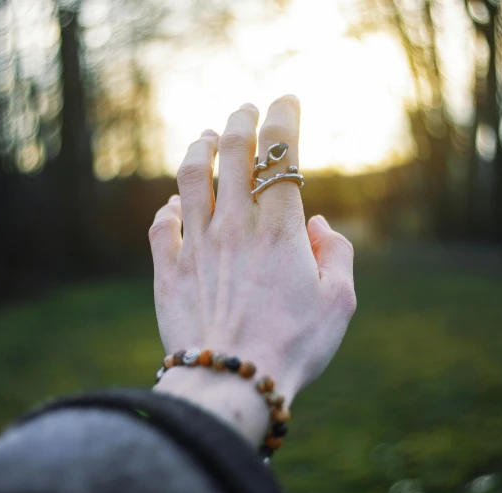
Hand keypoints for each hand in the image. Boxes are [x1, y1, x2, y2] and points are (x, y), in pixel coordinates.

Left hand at [150, 96, 355, 444]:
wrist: (231, 383)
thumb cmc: (293, 346)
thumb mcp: (338, 303)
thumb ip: (336, 255)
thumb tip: (316, 226)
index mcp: (280, 229)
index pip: (280, 153)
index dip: (285, 117)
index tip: (287, 100)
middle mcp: (235, 225)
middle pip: (232, 153)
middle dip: (241, 122)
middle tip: (246, 110)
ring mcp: (197, 245)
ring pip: (191, 177)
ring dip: (198, 149)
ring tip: (206, 136)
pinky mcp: (169, 270)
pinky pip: (163, 224)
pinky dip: (169, 206)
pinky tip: (175, 203)